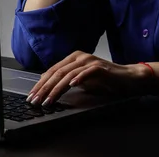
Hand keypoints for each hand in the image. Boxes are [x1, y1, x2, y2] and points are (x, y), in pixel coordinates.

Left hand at [26, 51, 151, 105]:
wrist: (126, 78)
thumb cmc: (104, 80)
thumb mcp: (81, 81)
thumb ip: (66, 81)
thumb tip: (48, 87)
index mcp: (73, 58)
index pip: (52, 71)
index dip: (40, 84)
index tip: (31, 96)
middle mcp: (79, 57)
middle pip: (57, 72)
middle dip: (44, 88)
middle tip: (35, 100)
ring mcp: (90, 61)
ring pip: (68, 74)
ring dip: (56, 88)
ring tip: (49, 100)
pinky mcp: (100, 67)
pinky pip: (87, 72)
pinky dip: (78, 78)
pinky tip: (71, 85)